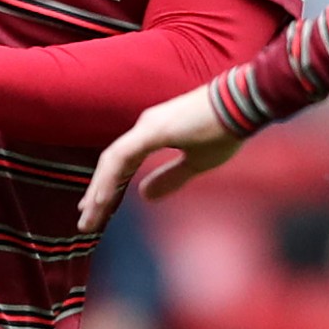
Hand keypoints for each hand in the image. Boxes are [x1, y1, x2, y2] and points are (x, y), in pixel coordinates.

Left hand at [78, 83, 238, 230]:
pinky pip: (122, 157)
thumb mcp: (196, 163)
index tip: (97, 210)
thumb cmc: (225, 130)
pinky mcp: (153, 130)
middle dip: (97, 195)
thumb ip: (170, 178)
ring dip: (98, 191)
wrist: (243, 105)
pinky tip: (102, 200)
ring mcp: (146, 128)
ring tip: (89, 218)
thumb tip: (144, 196)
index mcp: (152, 134)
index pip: (122, 165)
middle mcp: (143, 129)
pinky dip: (110, 179)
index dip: (109, 188)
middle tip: (85, 222)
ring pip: (111, 163)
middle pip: (112, 166)